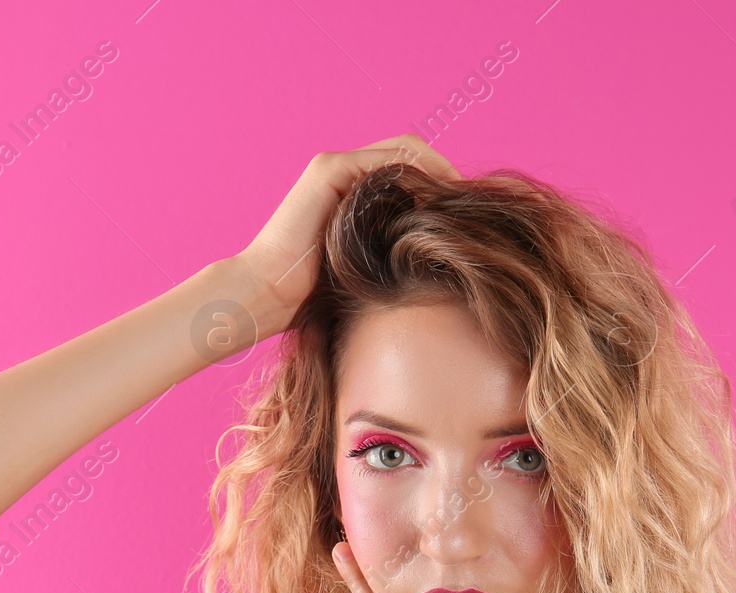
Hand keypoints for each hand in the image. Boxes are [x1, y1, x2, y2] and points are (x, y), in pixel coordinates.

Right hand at [235, 134, 459, 335]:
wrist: (264, 296)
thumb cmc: (309, 297)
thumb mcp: (366, 270)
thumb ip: (392, 251)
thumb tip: (439, 261)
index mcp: (350, 192)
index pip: (408, 170)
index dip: (440, 185)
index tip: (466, 214)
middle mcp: (343, 172)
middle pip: (411, 154)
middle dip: (445, 175)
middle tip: (471, 205)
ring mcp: (334, 167)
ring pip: (405, 151)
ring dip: (438, 172)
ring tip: (461, 202)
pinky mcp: (328, 171)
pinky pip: (389, 160)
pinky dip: (419, 173)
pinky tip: (438, 200)